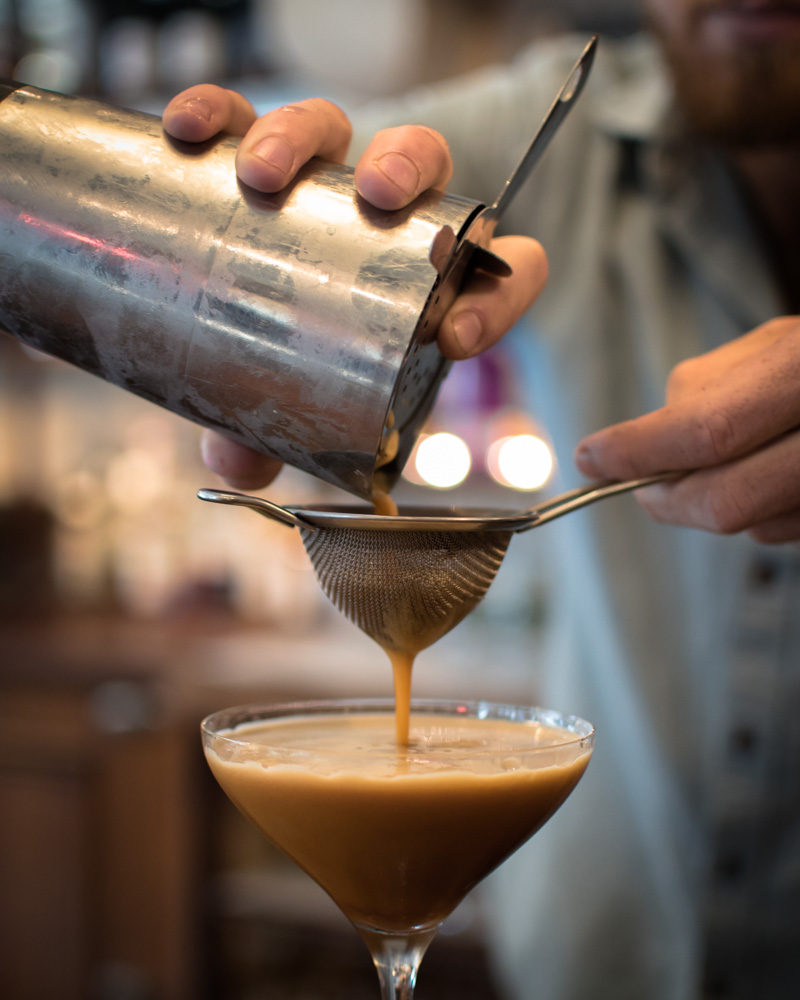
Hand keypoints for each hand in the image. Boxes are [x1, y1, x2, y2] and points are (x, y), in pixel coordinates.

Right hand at [163, 86, 547, 488]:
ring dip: (305, 137)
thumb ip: (271, 436)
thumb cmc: (284, 363)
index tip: (456, 339)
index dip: (499, 294)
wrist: (218, 313)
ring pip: (337, 128)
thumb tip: (238, 465)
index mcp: (425, 281)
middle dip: (409, 168)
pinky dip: (219, 116)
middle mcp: (380, 217)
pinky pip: (240, 116)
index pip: (501, 267)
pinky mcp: (250, 151)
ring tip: (262, 175)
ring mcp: (317, 178)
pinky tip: (189, 133)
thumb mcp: (288, 408)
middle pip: (423, 159)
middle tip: (379, 198)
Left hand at [574, 317, 799, 542]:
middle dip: (666, 500)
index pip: (707, 432)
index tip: (591, 457)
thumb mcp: (779, 344)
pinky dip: (758, 513)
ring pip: (754, 527)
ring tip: (720, 461)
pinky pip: (787, 532)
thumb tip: (646, 440)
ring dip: (714, 504)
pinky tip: (768, 475)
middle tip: (640, 485)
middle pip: (727, 502)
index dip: (638, 453)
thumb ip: (712, 387)